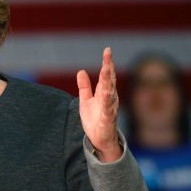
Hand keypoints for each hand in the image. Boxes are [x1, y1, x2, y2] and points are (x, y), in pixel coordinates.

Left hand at [77, 47, 121, 162]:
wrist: (99, 140)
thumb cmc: (94, 119)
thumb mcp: (85, 100)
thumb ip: (84, 87)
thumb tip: (81, 71)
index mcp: (104, 93)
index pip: (106, 75)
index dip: (107, 63)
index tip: (107, 50)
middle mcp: (109, 98)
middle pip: (109, 79)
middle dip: (109, 66)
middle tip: (108, 54)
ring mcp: (109, 108)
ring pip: (110, 91)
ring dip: (108, 80)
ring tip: (107, 68)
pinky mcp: (107, 119)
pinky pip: (108, 109)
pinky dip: (108, 101)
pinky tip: (107, 93)